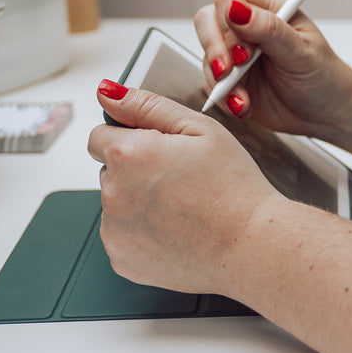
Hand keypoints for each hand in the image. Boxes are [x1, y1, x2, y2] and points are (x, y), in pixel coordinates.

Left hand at [88, 80, 278, 296]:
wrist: (251, 245)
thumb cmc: (234, 187)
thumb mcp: (200, 128)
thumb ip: (147, 106)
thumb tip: (108, 93)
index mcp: (128, 155)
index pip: (100, 136)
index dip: (132, 138)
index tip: (160, 151)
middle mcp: (112, 194)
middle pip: (110, 171)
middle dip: (137, 170)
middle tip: (181, 180)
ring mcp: (114, 231)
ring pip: (117, 203)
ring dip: (139, 201)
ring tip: (183, 208)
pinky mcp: (122, 259)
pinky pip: (123, 235)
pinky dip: (143, 232)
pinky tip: (176, 230)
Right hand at [193, 0, 351, 138]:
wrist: (326, 113)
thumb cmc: (322, 76)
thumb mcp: (300, 52)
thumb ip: (269, 29)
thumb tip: (236, 9)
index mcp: (270, 8)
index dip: (228, 22)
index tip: (244, 51)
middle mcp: (250, 26)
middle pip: (207, 22)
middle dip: (215, 51)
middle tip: (228, 73)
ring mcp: (237, 52)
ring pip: (206, 55)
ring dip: (221, 81)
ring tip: (244, 100)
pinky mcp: (231, 78)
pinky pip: (210, 83)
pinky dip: (223, 98)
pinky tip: (244, 106)